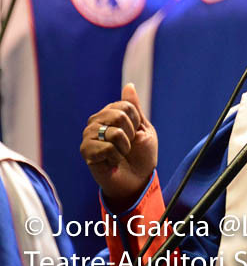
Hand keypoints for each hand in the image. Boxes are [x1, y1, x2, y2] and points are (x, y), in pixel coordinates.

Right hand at [80, 83, 156, 210]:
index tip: (135, 133)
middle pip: (119, 115)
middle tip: (127, 146)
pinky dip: (116, 157)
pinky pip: (108, 148)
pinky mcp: (85, 151)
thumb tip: (128, 85)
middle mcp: (96, 121)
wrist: (137, 180)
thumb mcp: (143, 128)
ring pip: (115, 133)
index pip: (126, 106)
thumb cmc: (141, 154)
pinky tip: (111, 162)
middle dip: (131, 134)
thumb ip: (134, 108)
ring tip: (119, 154)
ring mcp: (88, 135)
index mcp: (110, 113)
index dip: (137, 122)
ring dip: (125, 147)